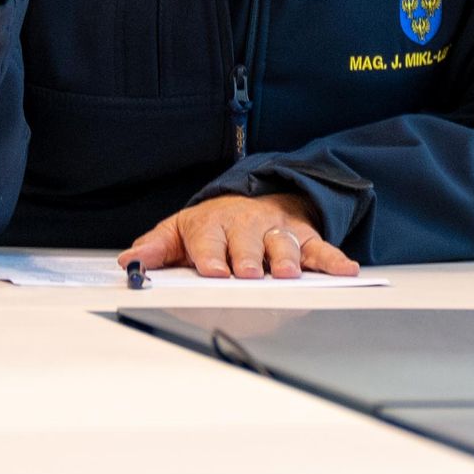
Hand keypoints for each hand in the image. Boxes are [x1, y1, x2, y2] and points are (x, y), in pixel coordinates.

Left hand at [124, 194, 357, 279]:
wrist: (252, 199)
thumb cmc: (214, 225)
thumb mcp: (179, 232)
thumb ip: (155, 249)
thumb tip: (129, 262)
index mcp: (213, 225)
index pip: (209, 239)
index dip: (211, 255)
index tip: (211, 269)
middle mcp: (246, 225)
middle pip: (247, 241)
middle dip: (248, 256)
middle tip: (248, 272)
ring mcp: (276, 230)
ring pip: (282, 243)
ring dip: (284, 257)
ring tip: (285, 273)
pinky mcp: (303, 236)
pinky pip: (320, 248)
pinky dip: (333, 259)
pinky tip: (345, 270)